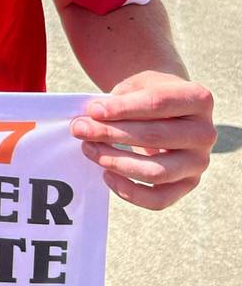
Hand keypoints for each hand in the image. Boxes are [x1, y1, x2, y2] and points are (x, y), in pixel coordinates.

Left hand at [70, 70, 215, 209]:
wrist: (170, 109)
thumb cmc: (150, 94)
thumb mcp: (139, 85)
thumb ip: (118, 101)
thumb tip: (90, 119)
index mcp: (198, 99)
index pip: (157, 103)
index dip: (123, 108)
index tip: (93, 110)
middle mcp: (205, 133)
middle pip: (155, 137)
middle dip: (111, 134)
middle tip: (79, 129)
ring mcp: (199, 162)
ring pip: (156, 172)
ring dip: (116, 162)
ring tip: (88, 149)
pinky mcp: (187, 185)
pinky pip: (158, 199)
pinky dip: (129, 191)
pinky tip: (106, 175)